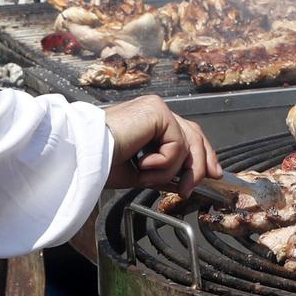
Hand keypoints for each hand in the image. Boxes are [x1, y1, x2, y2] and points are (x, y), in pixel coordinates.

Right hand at [103, 96, 219, 193]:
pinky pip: (177, 144)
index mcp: (148, 121)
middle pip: (194, 135)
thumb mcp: (140, 172)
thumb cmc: (99, 164)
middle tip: (192, 187)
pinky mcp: (157, 111)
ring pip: (187, 145)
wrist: (83, 158)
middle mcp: (154, 111)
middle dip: (201, 164)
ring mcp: (156, 109)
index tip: (212, 174)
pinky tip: (141, 163)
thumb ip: (164, 172)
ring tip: (147, 176)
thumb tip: (185, 182)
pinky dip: (163, 162)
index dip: (202, 155)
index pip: (186, 134)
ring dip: (171, 171)